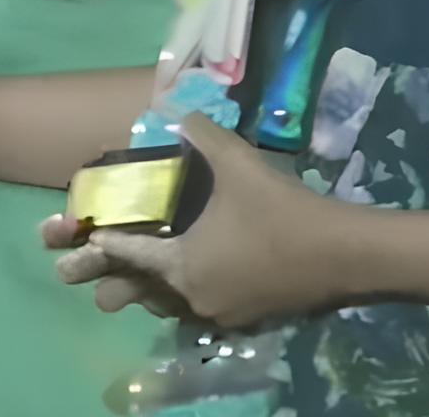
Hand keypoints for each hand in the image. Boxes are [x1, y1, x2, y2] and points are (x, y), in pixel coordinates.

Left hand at [47, 116, 346, 330]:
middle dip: (117, 275)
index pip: (130, 254)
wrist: (345, 254)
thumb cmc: (281, 210)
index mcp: (182, 265)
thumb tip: (173, 108)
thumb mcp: (237, 163)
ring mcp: (221, 314)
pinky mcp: (247, 321)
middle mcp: (193, 298)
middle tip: (92, 265)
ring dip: (154, 288)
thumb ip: (200, 134)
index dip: (105, 242)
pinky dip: (188, 296)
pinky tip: (191, 280)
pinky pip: (202, 310)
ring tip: (138, 273)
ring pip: (172, 303)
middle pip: (144, 287)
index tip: (83, 235)